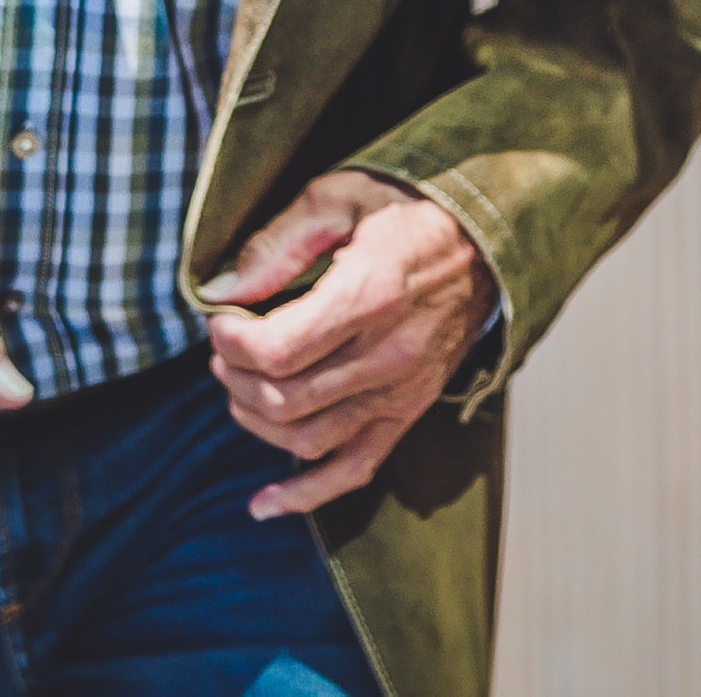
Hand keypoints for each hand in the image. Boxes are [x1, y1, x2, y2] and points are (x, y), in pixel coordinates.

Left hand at [201, 170, 488, 520]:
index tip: (217, 320)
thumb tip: (223, 288)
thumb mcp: (339, 196)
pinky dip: (306, 494)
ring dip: (256, 420)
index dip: (231, 342)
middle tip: (224, 347)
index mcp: (371, 294)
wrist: (483, 244)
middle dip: (236, 376)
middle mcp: (389, 355)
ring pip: (308, 439)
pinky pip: (355, 469)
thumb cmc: (405, 212)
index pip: (279, 350)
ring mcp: (401, 392)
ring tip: (240, 385)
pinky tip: (264, 503)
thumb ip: (278, 242)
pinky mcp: (407, 413)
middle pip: (285, 399)